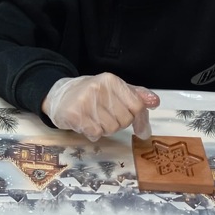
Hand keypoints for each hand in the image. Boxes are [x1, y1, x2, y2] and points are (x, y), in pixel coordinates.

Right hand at [42, 73, 159, 140]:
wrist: (59, 96)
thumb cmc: (91, 94)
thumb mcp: (114, 90)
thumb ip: (136, 95)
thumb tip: (155, 102)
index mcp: (111, 80)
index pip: (137, 105)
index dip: (141, 120)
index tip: (141, 130)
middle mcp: (99, 88)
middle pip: (125, 120)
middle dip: (118, 124)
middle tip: (105, 116)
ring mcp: (85, 101)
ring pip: (111, 128)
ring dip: (104, 129)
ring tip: (94, 119)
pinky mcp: (74, 114)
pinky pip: (96, 133)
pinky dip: (93, 133)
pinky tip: (86, 124)